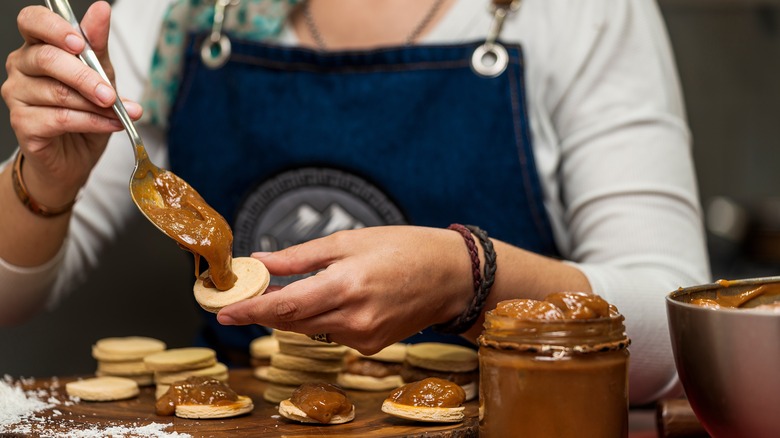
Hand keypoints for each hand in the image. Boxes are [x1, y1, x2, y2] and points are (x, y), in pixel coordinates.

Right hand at [1, 2, 140, 206]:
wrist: (76, 157)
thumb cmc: (86, 112)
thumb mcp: (101, 76)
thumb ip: (98, 47)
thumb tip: (101, 9)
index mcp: (38, 47)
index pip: (32, 21)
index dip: (54, 28)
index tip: (81, 42)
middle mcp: (21, 67)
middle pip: (47, 59)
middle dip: (86, 77)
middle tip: (111, 93)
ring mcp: (16, 95)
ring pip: (58, 93)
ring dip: (95, 105)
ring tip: (118, 114)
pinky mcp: (22, 123)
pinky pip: (60, 118)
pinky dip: (92, 122)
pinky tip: (110, 125)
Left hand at [217, 226, 474, 354]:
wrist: (451, 277)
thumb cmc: (405, 249)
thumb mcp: (350, 241)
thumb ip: (301, 256)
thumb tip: (261, 262)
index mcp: (347, 284)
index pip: (286, 306)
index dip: (251, 311)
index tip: (224, 313)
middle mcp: (354, 318)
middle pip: (292, 322)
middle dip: (266, 311)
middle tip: (246, 296)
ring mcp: (364, 337)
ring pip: (311, 329)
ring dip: (294, 313)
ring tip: (289, 291)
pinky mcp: (372, 346)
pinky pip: (333, 334)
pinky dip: (323, 318)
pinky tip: (336, 299)